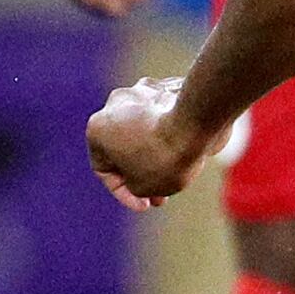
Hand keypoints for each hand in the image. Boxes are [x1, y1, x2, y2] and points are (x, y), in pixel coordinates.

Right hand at [84, 76, 208, 207]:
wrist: (197, 122)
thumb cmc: (164, 156)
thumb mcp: (142, 187)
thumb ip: (134, 183)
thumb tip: (143, 172)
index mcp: (98, 127)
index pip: (103, 169)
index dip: (123, 193)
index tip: (145, 205)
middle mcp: (117, 103)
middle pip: (125, 145)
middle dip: (141, 173)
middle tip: (159, 194)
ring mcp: (145, 91)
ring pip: (146, 129)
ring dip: (157, 153)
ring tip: (175, 175)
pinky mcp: (172, 88)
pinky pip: (166, 118)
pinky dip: (172, 135)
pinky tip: (186, 154)